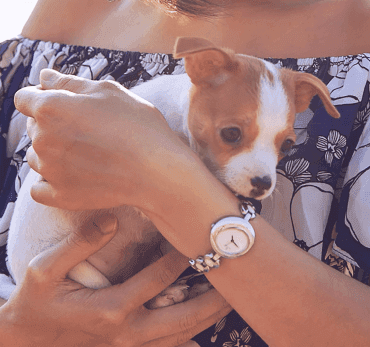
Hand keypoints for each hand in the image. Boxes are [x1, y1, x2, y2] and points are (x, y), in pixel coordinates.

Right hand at [1, 213, 230, 346]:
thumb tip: (110, 219)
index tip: (200, 237)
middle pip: (182, 316)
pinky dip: (190, 339)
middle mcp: (127, 332)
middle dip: (212, 298)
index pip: (157, 279)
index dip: (181, 257)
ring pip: (180, 335)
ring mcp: (130, 345)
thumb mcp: (44, 269)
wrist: (28, 338)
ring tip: (233, 299)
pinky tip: (207, 330)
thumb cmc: (36, 300)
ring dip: (208, 318)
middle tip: (238, 278)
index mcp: (111, 308)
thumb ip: (78, 244)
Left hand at [14, 69, 201, 212]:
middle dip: (50, 121)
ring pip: (36, 155)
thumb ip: (68, 83)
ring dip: (51, 150)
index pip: (23, 98)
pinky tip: (73, 173)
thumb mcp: (106, 91)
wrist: (157, 170)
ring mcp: (49, 170)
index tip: (63, 101)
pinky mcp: (59, 195)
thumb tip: (44, 77)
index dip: (41, 96)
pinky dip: (51, 180)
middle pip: (32, 125)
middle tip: (86, 125)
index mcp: (50, 108)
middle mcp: (42, 139)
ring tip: (85, 149)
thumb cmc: (136, 124)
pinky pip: (39, 187)